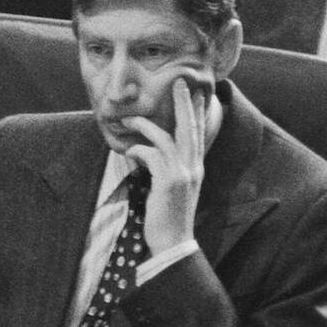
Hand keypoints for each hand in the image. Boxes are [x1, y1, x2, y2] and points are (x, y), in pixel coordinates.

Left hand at [124, 76, 219, 251]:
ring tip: (129, 119)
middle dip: (185, 103)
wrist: (172, 244)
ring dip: (146, 126)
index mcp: (196, 168)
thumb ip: (169, 169)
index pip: (199, 133)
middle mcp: (193, 168)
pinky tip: (127, 152)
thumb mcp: (174, 189)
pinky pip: (152, 156)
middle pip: (191, 127)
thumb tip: (152, 153)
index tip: (195, 92)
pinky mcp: (169, 182)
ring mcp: (183, 174)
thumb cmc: (168, 217)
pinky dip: (138, 150)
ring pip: (168, 138)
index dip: (197, 112)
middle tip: (180, 82)